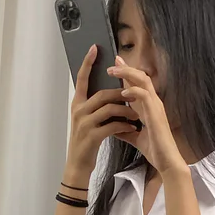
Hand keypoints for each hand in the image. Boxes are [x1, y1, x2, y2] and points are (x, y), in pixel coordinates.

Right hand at [65, 44, 143, 178]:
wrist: (78, 166)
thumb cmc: (86, 143)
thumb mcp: (87, 121)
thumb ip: (95, 106)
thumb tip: (110, 93)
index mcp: (77, 104)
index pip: (82, 78)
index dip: (88, 63)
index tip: (95, 48)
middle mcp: (79, 110)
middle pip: (102, 93)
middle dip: (120, 93)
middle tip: (135, 96)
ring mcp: (84, 123)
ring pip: (109, 108)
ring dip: (126, 110)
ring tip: (137, 114)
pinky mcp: (92, 136)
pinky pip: (112, 125)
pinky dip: (124, 125)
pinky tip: (132, 128)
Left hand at [106, 56, 186, 175]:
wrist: (166, 162)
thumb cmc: (155, 150)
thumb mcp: (135, 138)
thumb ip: (125, 130)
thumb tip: (113, 127)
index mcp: (149, 107)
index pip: (138, 85)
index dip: (127, 74)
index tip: (115, 67)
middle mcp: (154, 103)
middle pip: (141, 77)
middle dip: (127, 68)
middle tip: (113, 62)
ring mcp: (156, 107)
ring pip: (143, 81)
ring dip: (128, 74)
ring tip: (114, 71)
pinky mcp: (156, 114)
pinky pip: (145, 96)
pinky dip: (134, 91)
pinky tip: (123, 92)